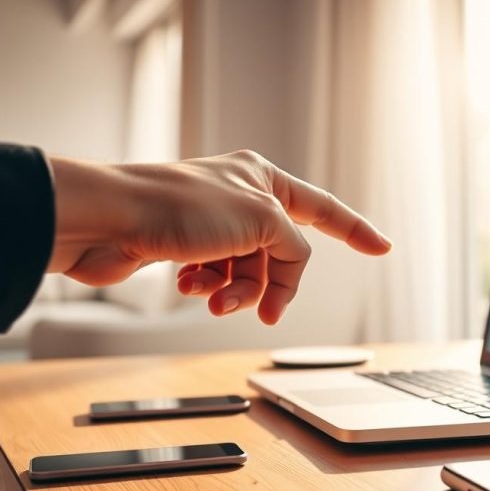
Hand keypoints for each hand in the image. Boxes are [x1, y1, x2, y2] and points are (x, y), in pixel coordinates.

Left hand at [47, 150, 390, 323]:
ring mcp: (212, 224)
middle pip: (281, 254)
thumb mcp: (260, 220)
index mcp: (263, 178)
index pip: (323, 210)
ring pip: (248, 273)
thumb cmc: (177, 207)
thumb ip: (292, 246)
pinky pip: (216, 279)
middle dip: (271, 285)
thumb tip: (283, 275)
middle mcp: (241, 198)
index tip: (382, 247)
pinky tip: (187, 283)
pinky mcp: (184, 247)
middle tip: (263, 312)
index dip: (355, 231)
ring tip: (210, 295)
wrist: (107, 221)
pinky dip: (207, 287)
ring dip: (235, 291)